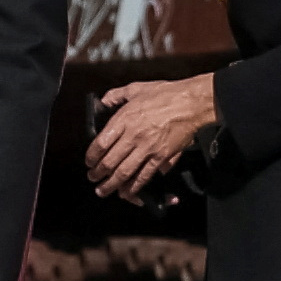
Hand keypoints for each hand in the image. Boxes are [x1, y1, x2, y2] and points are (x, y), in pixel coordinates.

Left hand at [86, 76, 220, 203]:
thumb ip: (116, 95)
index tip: (89, 162)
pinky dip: (135, 186)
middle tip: (92, 178)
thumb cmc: (166, 94)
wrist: (191, 103)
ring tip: (103, 190)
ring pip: (124, 172)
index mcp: (123, 119)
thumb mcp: (136, 88)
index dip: (91, 157)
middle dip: (98, 173)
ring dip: (111, 184)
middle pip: (109, 161)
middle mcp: (132, 136)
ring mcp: (147, 148)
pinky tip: (128, 192)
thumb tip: (103, 101)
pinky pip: (145, 175)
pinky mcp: (161, 156)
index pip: (100, 143)